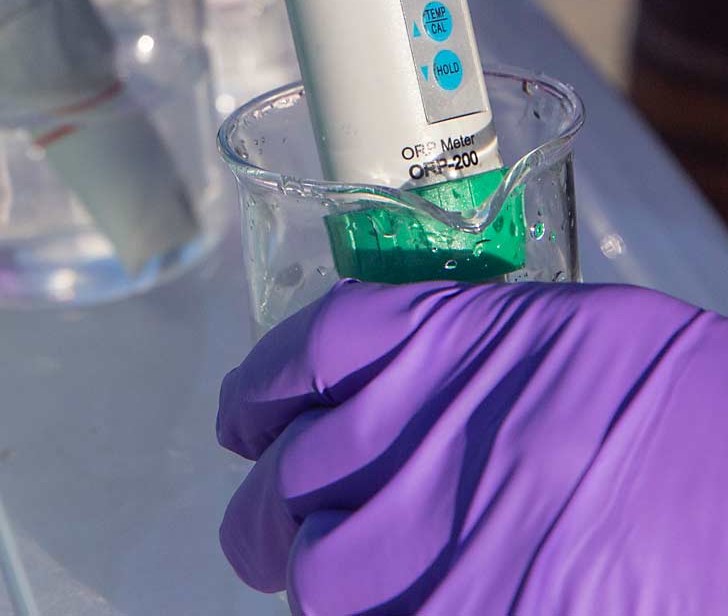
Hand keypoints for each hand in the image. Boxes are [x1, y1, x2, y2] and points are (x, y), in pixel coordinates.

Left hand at [217, 278, 727, 613]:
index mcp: (439, 339)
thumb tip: (370, 394)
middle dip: (274, 497)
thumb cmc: (670, 405)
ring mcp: (429, 552)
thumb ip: (449, 351)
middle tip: (277, 512)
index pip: (299, 357)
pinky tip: (382, 600)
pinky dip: (362, 612)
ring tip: (334, 571)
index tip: (250, 414)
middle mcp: (416, 438)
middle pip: (285, 476)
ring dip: (314, 571)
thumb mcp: (553, 333)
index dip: (260, 390)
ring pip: (310, 573)